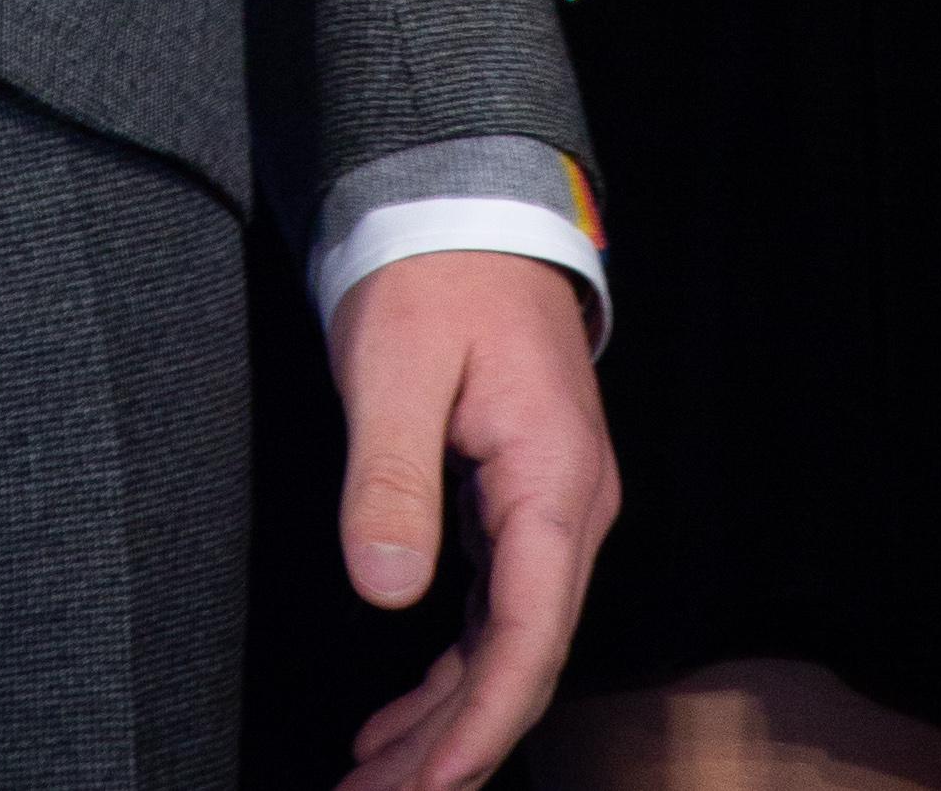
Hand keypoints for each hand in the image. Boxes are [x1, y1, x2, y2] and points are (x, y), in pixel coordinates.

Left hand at [331, 252, 618, 790]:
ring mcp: (545, 515)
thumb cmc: (433, 271)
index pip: (527, 637)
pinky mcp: (515, 510)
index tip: (426, 787)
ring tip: (373, 788)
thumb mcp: (394, 361)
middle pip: (517, 662)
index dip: (480, 724)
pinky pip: (489, 618)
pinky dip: (445, 678)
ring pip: (502, 650)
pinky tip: (399, 728)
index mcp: (554, 482)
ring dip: (443, 725)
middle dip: (452, 750)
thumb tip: (385, 589)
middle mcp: (567, 513)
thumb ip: (389, 475)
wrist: (469, 208)